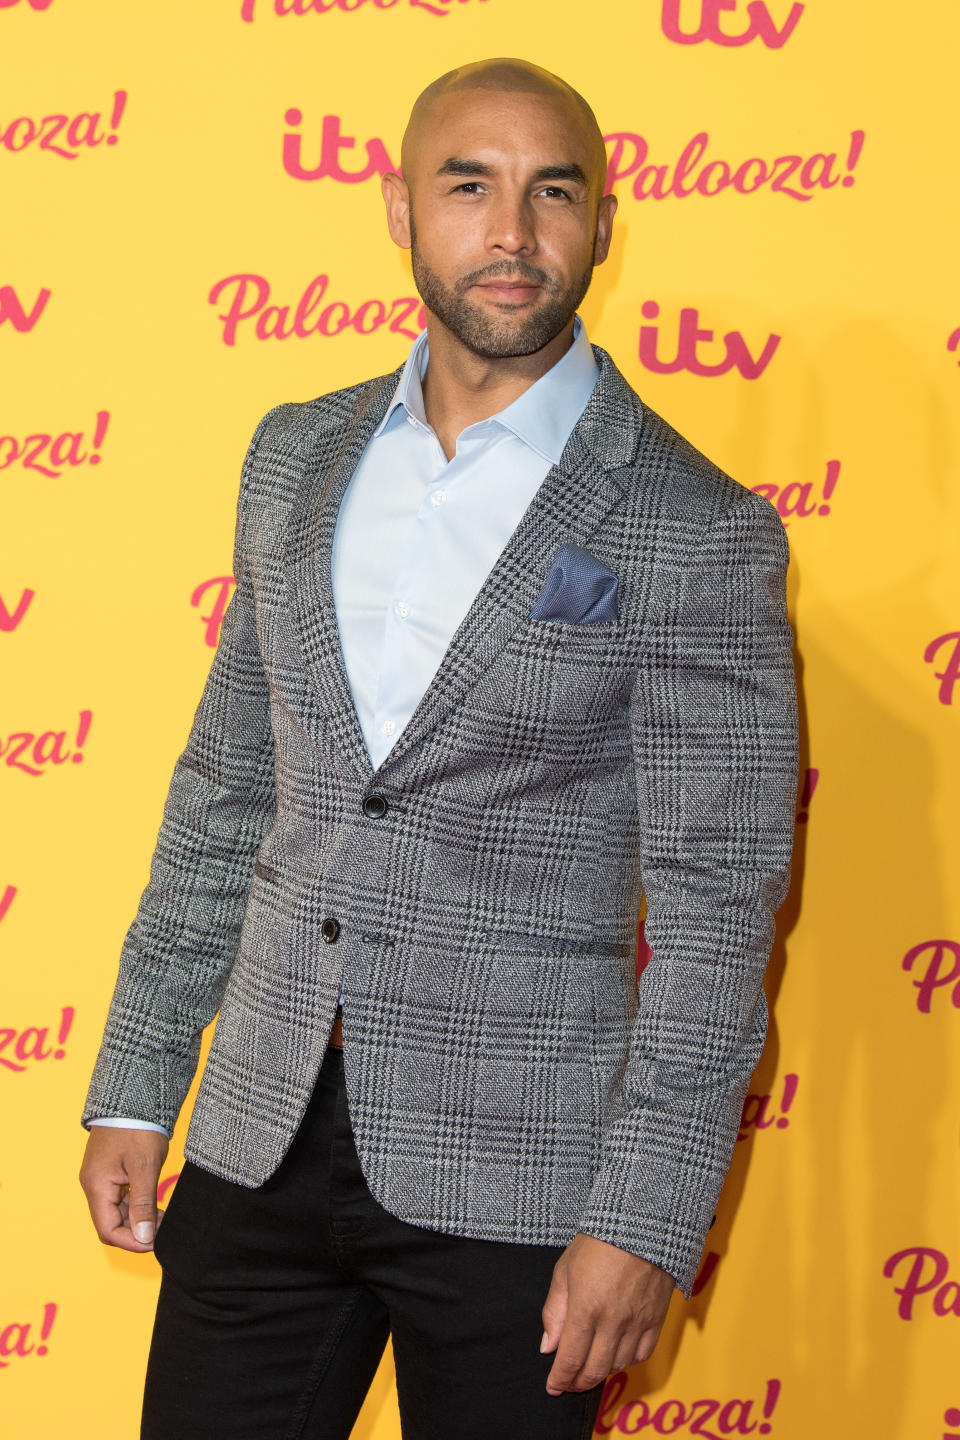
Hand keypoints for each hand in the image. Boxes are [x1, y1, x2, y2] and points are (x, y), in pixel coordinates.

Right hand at [79, 1126, 168, 1251]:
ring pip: (116, 1211)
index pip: (108, 1230)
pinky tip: (155, 1206)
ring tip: (163, 1218)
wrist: (134, 1097)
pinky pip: (120, 1198)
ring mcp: (101, 1178)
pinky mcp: (110, 1171)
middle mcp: (94, 1185)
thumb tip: (144, 1237)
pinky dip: (136, 1206)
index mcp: (97, 1186)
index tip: (155, 1243)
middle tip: (163, 1230)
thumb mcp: (145, 1167)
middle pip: (111, 1223)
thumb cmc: (138, 1128)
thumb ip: (143, 1204)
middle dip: (136, 1232)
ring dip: (138, 1220)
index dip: (132, 1242)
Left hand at [540, 1233, 674, 1394]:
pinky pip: (642, 1355)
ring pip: (618, 1366)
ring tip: (589, 1368)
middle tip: (568, 1384)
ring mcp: (637, 1322)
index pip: (570, 1359)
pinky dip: (627, 1361)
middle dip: (577, 1383)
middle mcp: (613, 1321)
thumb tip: (548, 1346)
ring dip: (601, 1373)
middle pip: (594, 1370)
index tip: (552, 1387)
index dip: (560, 1379)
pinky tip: (616, 1355)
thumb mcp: (565, 1270)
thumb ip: (555, 1311)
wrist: (641, 1224)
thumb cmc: (598, 1242)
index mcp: (586, 1307)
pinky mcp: (657, 1320)